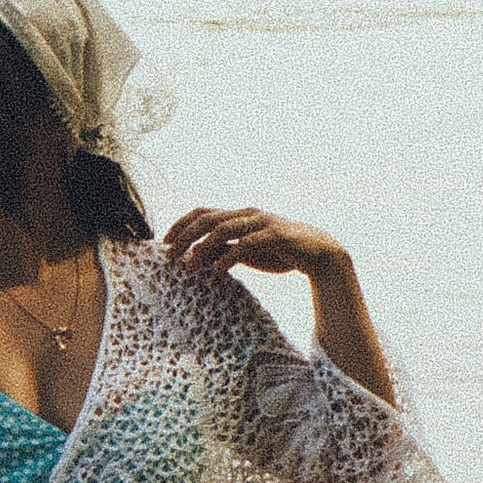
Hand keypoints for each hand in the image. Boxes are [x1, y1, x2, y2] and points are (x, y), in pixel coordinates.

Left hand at [157, 204, 345, 282]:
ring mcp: (261, 222)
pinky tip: (217, 269)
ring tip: (190, 264)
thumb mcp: (246, 252)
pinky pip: (246, 244)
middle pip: (207, 219)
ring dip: (202, 247)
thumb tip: (194, 257)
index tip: (164, 242)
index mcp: (238, 215)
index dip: (181, 224)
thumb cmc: (280, 252)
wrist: (318, 254)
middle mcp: (247, 214)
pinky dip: (228, 256)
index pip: (202, 212)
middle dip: (185, 236)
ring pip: (223, 229)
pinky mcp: (275, 235)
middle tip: (169, 255)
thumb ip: (223, 250)